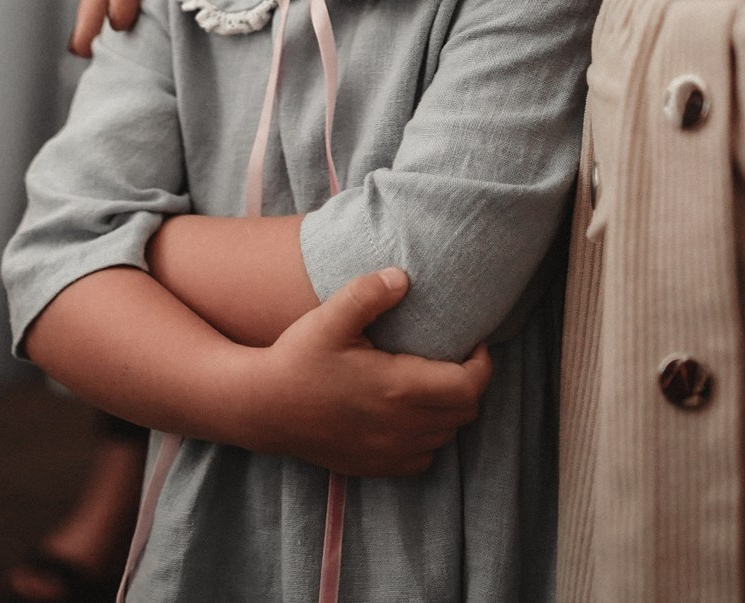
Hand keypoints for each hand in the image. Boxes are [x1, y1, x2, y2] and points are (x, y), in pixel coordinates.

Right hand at [240, 269, 491, 475]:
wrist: (261, 408)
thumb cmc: (296, 360)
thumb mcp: (329, 318)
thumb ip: (368, 294)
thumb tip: (403, 277)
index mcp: (398, 388)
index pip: (469, 386)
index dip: (483, 364)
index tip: (475, 343)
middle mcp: (400, 427)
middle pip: (464, 412)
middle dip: (469, 384)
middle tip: (456, 358)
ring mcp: (389, 452)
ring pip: (446, 436)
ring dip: (449, 411)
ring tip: (434, 382)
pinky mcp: (374, 467)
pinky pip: (423, 459)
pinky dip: (428, 438)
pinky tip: (410, 415)